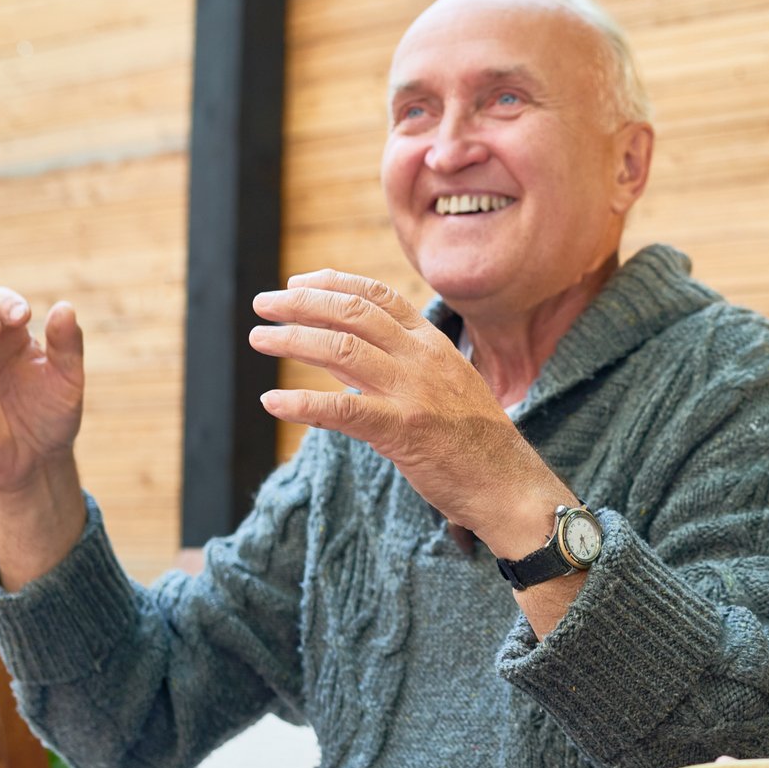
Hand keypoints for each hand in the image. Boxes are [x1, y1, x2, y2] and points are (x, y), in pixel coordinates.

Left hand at [249, 271, 571, 554]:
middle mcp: (423, 359)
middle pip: (353, 312)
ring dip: (292, 341)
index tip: (297, 283)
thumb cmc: (473, 442)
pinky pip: (342, 410)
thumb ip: (388, 367)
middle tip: (263, 304)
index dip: (333, 283)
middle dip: (301, 303)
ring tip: (259, 338)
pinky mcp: (404, 431)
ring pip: (342, 350)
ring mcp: (414, 393)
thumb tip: (335, 353)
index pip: (378, 296)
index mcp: (434, 344)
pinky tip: (272, 401)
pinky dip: (302, 404)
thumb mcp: (440, 388)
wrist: (509, 484)